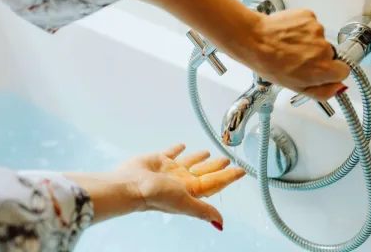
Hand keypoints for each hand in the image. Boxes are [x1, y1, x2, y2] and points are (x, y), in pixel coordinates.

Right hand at [66, 144, 244, 230]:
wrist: (130, 184)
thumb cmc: (155, 195)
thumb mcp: (185, 202)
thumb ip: (203, 210)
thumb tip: (220, 224)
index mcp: (190, 190)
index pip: (214, 183)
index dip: (228, 178)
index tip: (240, 171)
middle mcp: (181, 180)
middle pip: (204, 172)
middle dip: (215, 167)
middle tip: (226, 160)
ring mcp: (170, 170)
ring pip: (189, 161)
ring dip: (198, 157)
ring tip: (207, 152)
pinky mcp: (158, 160)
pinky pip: (171, 152)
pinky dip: (177, 149)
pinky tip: (181, 145)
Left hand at [245, 9, 349, 99]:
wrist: (254, 40)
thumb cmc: (270, 65)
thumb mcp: (296, 88)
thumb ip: (322, 91)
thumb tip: (339, 88)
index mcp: (323, 69)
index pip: (343, 71)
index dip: (330, 72)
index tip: (318, 70)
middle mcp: (324, 48)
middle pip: (330, 54)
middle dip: (317, 57)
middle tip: (296, 59)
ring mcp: (317, 30)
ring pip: (319, 38)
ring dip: (307, 42)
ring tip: (288, 46)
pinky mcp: (309, 16)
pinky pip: (310, 25)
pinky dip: (301, 29)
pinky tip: (287, 35)